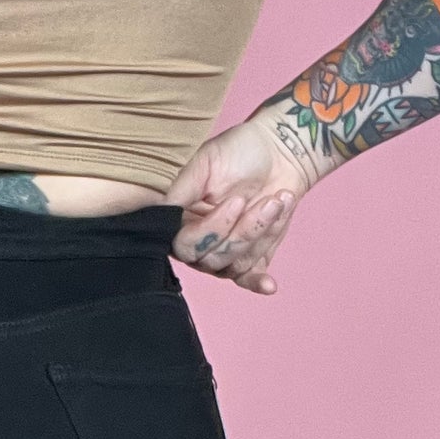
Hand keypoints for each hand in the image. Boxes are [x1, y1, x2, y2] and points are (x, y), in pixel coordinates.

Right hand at [161, 107, 319, 294]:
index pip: (185, 245)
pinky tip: (269, 286)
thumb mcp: (205, 163)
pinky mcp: (250, 258)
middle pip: (212, 260)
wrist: (278, 152)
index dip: (213, 229)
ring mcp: (225, 253)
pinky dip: (257, 282)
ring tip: (276, 201)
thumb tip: (161, 212)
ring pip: (235, 264)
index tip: (236, 201)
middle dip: (243, 230)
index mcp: (182, 221)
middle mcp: (200, 243)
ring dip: (260, 234)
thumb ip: (180, 190)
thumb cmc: (239, 153)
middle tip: (266, 200)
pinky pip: (248, 278)